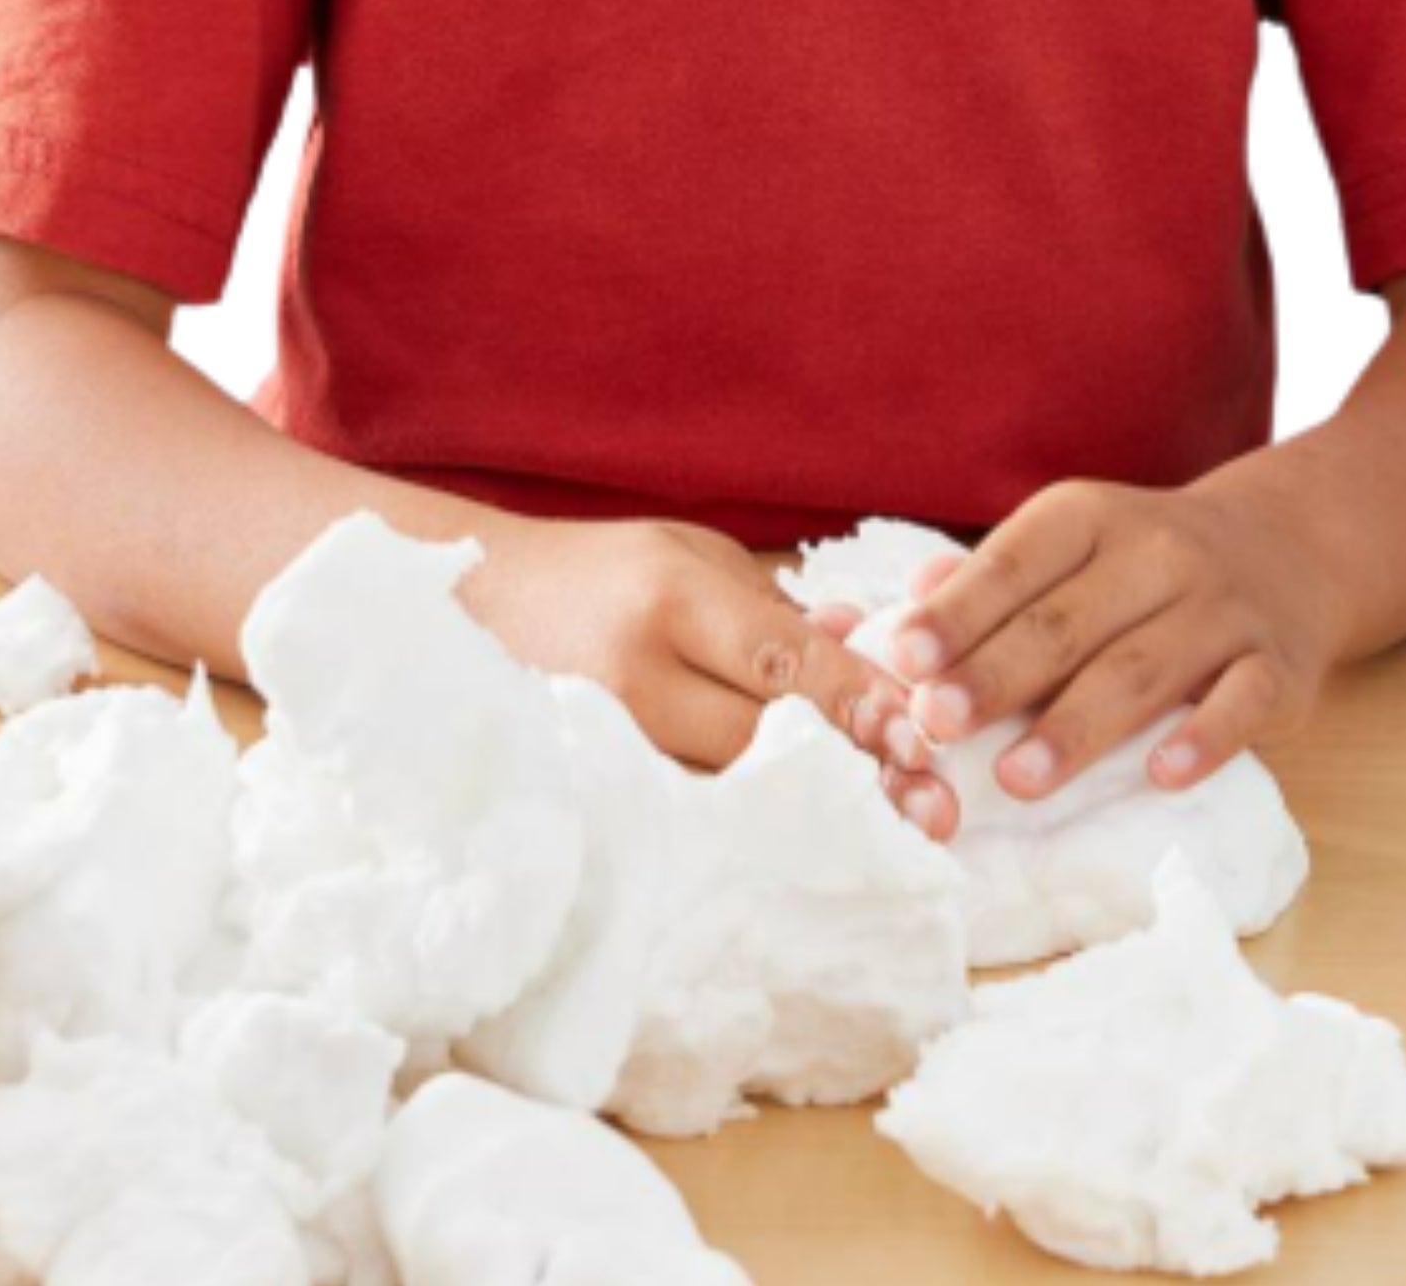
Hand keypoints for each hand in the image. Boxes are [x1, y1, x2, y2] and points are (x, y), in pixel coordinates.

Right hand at [462, 512, 946, 827]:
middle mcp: (640, 675)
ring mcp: (609, 742)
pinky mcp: (591, 789)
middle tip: (934, 807)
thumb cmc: (597, 572)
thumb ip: (775, 606)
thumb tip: (863, 644)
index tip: (925, 737)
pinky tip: (799, 851)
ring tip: (892, 840)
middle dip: (856, 772)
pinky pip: (684, 815)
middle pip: (767, 739)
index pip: (786, 662)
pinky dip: (747, 829)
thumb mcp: (688, 555)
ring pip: (730, 791)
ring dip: (813, 814)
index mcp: (671, 600)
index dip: (862, 703)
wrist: (471, 604)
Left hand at [813, 472, 1342, 815]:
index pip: (1015, 562)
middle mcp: (1158, 551)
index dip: (960, 612)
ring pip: (1142, 668)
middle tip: (937, 724)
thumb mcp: (1073, 542)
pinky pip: (1241, 701)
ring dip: (1075, 727)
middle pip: (1066, 623)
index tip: (905, 659)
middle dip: (997, 676)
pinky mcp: (1279, 665)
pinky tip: (1160, 774)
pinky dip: (1203, 738)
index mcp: (1090, 516)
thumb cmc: (1144, 562)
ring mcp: (1222, 608)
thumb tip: (911, 606)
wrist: (1287, 546)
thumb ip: (995, 578)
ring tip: (1015, 779)